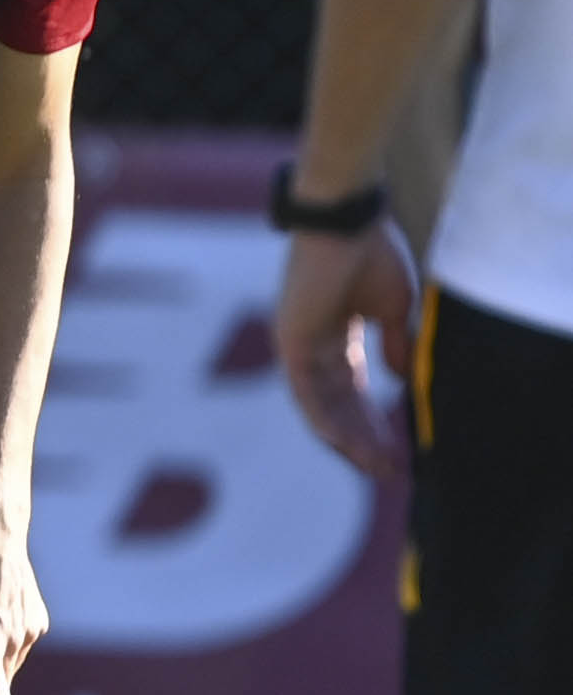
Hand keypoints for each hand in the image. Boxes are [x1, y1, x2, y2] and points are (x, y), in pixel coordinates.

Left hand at [273, 221, 417, 480]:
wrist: (347, 221)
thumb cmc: (371, 253)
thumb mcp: (393, 308)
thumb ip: (395, 344)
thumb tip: (404, 378)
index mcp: (336, 338)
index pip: (353, 393)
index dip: (375, 424)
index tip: (399, 452)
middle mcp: (313, 347)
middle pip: (338, 408)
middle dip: (365, 441)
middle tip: (390, 472)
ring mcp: (298, 346)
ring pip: (322, 407)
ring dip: (349, 440)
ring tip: (377, 467)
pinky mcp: (290, 341)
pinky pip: (305, 392)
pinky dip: (324, 419)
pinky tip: (345, 445)